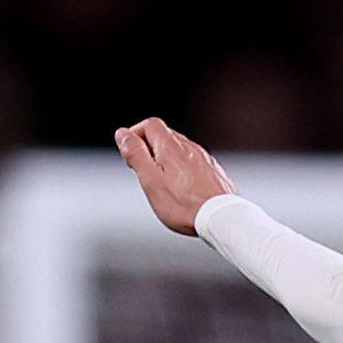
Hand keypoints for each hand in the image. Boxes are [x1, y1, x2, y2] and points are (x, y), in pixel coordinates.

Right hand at [115, 116, 236, 235]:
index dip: (135, 134)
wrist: (220, 219)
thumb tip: (123, 134)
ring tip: (163, 182)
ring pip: (180, 149)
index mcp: (171, 146)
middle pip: (165, 135)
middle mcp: (189, 147)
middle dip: (150, 147)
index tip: (131, 153)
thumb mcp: (150, 180)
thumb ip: (135, 154)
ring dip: (167, 159)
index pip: (149, 124)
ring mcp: (204, 158)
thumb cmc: (184, 205)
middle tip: (144, 170)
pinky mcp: (214, 171)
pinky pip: (194, 162)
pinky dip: (183, 169)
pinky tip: (183, 187)